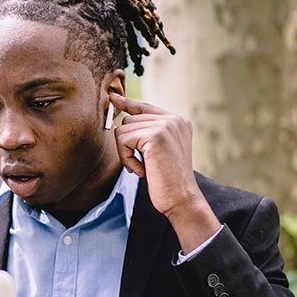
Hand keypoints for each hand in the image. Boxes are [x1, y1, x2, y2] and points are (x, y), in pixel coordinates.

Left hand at [110, 93, 219, 252]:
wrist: (181, 198)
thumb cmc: (168, 181)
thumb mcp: (160, 152)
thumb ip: (148, 134)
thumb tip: (123, 118)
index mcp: (178, 122)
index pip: (146, 107)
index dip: (127, 103)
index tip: (114, 98)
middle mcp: (173, 119)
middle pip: (129, 120)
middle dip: (127, 144)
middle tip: (140, 164)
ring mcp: (165, 125)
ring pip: (123, 129)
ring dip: (126, 153)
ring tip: (143, 168)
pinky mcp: (155, 135)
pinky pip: (123, 140)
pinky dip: (127, 159)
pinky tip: (142, 170)